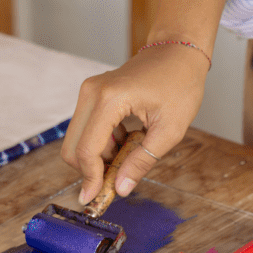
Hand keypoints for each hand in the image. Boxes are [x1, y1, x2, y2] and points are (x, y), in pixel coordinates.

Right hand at [61, 43, 209, 204]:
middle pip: (72, 147)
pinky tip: (126, 143)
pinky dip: (101, 145)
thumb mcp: (169, 131)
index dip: (90, 178)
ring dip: (98, 158)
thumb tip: (121, 189)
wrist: (178, 53)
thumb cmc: (180, 85)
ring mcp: (89, 92)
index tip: (95, 199)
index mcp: (110, 99)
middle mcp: (92, 93)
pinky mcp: (92, 94)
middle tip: (116, 182)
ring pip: (77, 140)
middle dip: (90, 170)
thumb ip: (142, 161)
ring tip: (130, 155)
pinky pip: (86, 129)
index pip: (87, 149)